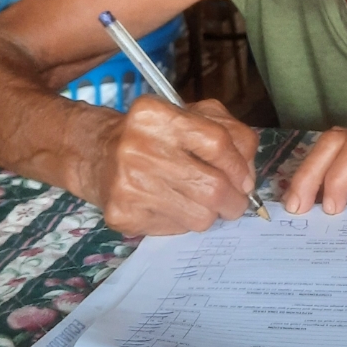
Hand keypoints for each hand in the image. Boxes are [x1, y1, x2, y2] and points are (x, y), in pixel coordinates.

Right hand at [89, 96, 259, 236]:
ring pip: (199, 216)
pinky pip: (175, 230)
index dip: (240, 166)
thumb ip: (229, 133)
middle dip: (234, 201)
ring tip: (200, 202)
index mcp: (156, 115)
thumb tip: (247, 176)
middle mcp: (137, 147)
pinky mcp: (122, 214)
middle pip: (212, 187)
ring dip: (209, 214)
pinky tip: (171, 206)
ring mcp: (127, 184)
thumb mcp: (190, 117)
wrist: (98, 155)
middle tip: (234, 203)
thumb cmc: (155, 135)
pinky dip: (182, 222)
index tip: (246, 180)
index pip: (217, 143)